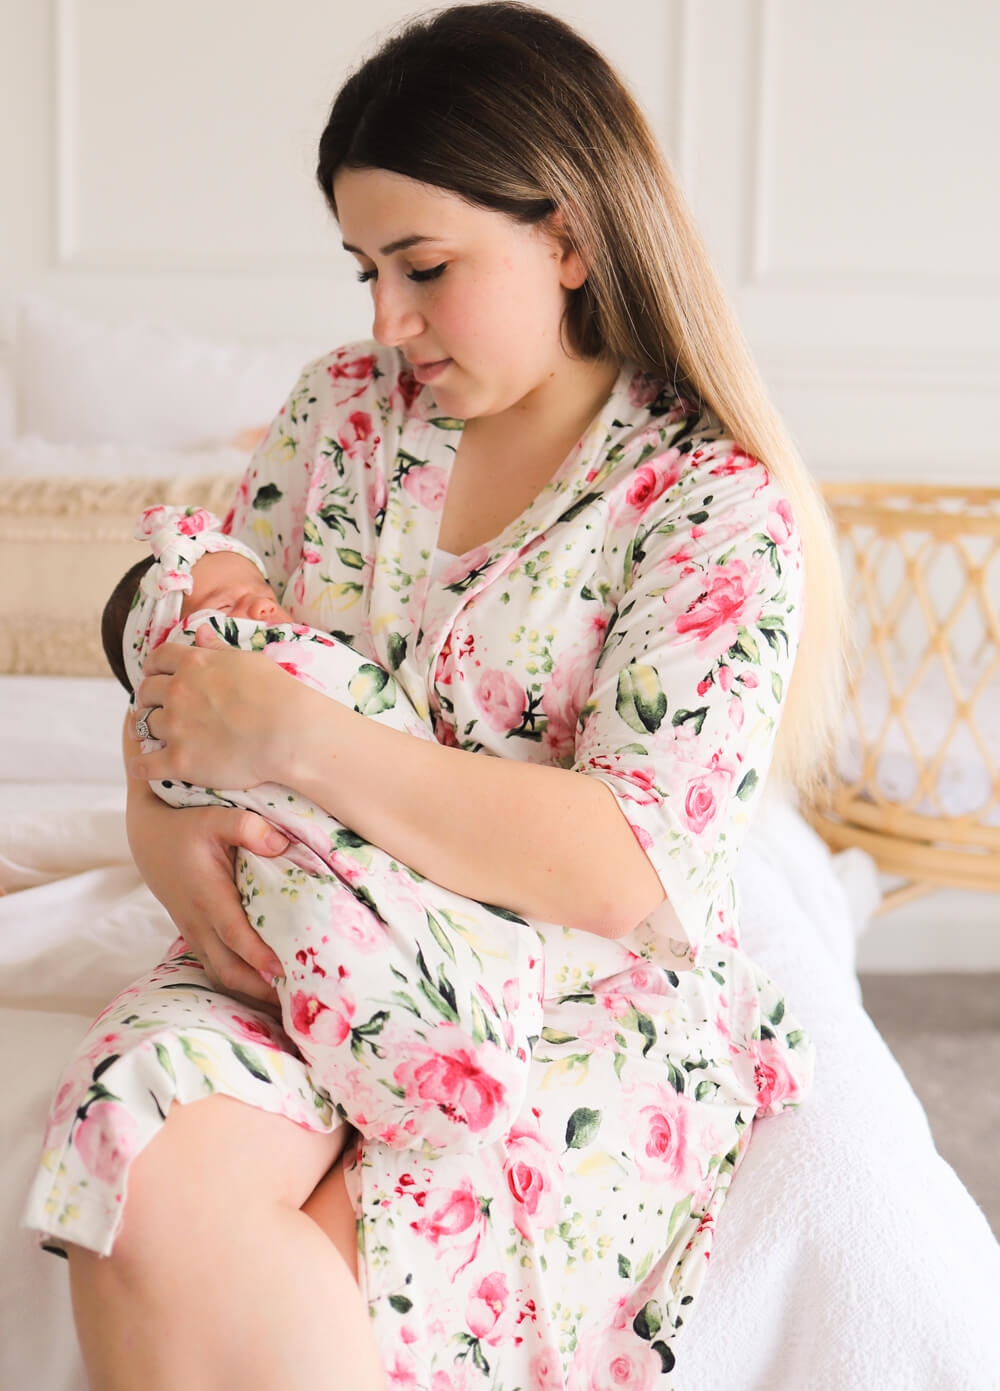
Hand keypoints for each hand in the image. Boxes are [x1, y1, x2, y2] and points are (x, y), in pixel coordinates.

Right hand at [127, 785, 288, 1005]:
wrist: (148, 836)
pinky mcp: (196, 935)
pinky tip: (268, 987)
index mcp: (206, 896)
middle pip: (229, 969)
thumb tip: (281, 843)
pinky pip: (218, 967)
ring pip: (223, 974)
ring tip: (290, 1002)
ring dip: (253, 990)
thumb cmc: (185, 825)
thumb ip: (247, 826)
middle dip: (261, 989)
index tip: (286, 972)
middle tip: (300, 999)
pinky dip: (241, 981)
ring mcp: (195, 932)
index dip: (259, 956)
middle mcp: (199, 921)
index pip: (235, 935)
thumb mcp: (214, 816)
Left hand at [131, 626, 296, 788]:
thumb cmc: (277, 693)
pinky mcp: (179, 760)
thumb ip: (218, 648)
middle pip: (146, 692)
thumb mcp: (247, 660)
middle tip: (152, 707)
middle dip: (147, 698)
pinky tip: (141, 767)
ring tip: (145, 735)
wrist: (289, 733)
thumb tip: (200, 631)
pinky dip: (140, 765)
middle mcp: (178, 692)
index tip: (154, 674)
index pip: (159, 658)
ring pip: (142, 726)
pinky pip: (145, 764)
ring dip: (142, 729)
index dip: (153, 666)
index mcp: (194, 664)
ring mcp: (176, 727)